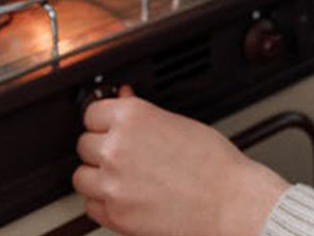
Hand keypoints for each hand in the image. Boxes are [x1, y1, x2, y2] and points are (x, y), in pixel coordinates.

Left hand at [73, 87, 289, 235]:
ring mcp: (113, 183)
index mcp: (132, 118)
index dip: (103, 122)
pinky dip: (104, 204)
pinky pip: (92, 207)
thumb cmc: (215, 166)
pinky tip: (125, 198)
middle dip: (101, 149)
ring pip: (81, 177)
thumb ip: (142, 113)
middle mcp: (117, 148)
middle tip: (124, 156)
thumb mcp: (179, 123)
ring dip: (98, 177)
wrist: (232, 205)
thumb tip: (122, 98)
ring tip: (123, 178)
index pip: (91, 113)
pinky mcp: (117, 215)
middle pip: (84, 145)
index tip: (109, 127)